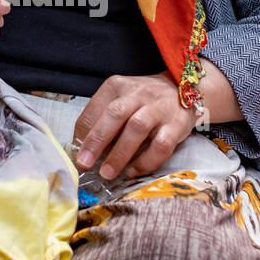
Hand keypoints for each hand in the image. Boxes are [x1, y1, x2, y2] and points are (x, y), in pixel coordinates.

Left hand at [71, 71, 198, 181]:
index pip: (94, 109)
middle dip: (97, 140)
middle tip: (85, 163)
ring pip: (137, 128)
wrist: (181, 88)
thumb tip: (85, 150)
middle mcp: (138, 94)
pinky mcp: (176, 125)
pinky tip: (133, 171)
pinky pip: (161, 145)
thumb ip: (103, 119)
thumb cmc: (143, 100)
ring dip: (120, 153)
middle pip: (115, 114)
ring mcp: (159, 108)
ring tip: (107, 173)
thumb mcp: (120, 99)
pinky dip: (146, 161)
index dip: (83, 134)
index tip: (77, 154)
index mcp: (117, 86)